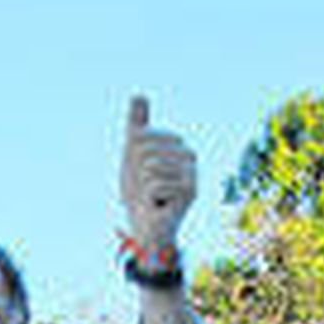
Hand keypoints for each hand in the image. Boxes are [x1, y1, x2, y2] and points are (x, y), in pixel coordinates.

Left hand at [120, 95, 195, 253]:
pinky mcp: (190, 192)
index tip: (140, 173)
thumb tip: (138, 95)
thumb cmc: (138, 194)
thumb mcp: (132, 157)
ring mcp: (192, 174)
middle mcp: (189, 157)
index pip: (143, 137)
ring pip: (150, 167)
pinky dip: (150, 197)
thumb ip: (137, 127)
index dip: (132, 157)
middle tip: (146, 189)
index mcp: (177, 147)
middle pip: (146, 150)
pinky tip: (159, 205)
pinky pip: (155, 184)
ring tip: (153, 197)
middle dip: (137, 172)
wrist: (145, 228)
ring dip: (143, 186)